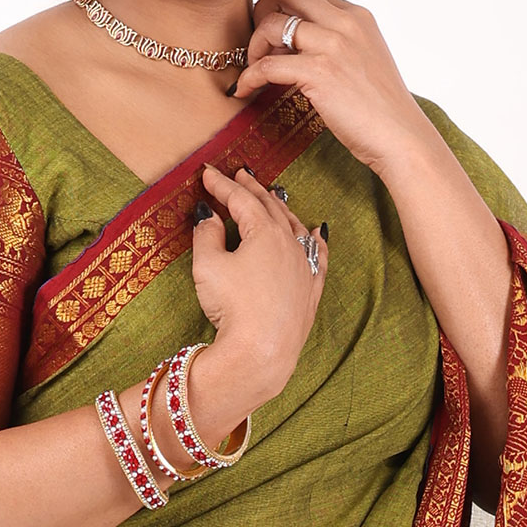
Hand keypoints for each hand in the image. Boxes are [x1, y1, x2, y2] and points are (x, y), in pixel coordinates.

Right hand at [191, 164, 327, 400]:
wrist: (262, 352)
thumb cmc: (234, 307)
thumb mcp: (208, 266)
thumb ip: (207, 234)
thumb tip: (209, 216)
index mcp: (265, 232)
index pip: (241, 200)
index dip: (222, 185)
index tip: (208, 174)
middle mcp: (290, 244)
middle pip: (270, 207)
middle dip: (253, 190)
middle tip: (240, 176)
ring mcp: (304, 267)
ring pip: (295, 226)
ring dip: (281, 208)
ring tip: (273, 196)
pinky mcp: (311, 290)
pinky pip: (317, 255)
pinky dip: (316, 239)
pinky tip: (318, 231)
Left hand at [233, 0, 436, 176]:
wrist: (401, 136)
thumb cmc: (381, 107)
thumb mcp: (365, 58)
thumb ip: (337, 41)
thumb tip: (294, 43)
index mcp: (357, 16)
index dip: (283, 7)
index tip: (274, 33)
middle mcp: (345, 22)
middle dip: (263, 9)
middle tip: (258, 40)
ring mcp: (333, 45)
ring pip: (271, 23)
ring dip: (254, 45)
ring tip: (255, 68)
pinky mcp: (319, 72)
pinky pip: (267, 65)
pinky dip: (249, 77)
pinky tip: (244, 90)